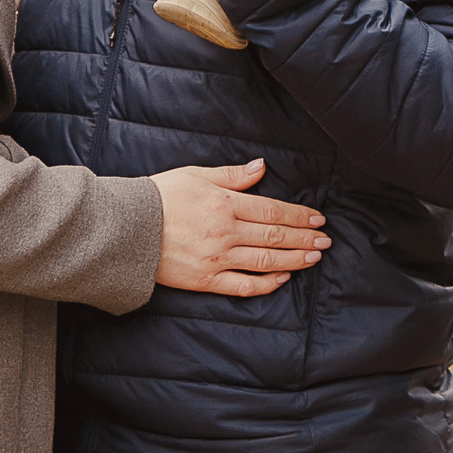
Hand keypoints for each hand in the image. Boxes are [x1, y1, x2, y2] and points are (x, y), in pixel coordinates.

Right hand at [148, 159, 330, 296]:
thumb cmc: (160, 196)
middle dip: (304, 239)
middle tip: (325, 241)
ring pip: (265, 261)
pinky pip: (243, 286)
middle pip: (274, 237)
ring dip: (294, 260)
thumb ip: (232, 175)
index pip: (272, 211)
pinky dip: (266, 283)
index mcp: (225, 203)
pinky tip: (282, 278)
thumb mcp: (196, 175)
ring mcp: (217, 259)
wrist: (127, 228)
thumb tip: (262, 167)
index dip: (299, 216)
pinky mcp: (206, 280)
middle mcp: (225, 232)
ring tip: (313, 258)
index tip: (317, 219)